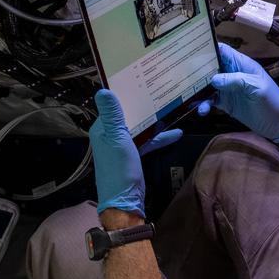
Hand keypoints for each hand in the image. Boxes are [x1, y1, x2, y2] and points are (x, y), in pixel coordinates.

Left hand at [89, 89, 182, 216]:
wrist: (125, 200)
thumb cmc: (119, 168)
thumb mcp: (117, 139)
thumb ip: (112, 115)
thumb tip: (103, 90)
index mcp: (103, 129)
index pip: (113, 105)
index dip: (125, 92)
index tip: (140, 78)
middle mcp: (110, 134)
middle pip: (128, 114)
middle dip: (143, 104)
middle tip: (160, 88)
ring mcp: (122, 145)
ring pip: (139, 127)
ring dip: (153, 120)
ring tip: (171, 108)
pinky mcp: (133, 154)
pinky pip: (147, 140)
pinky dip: (159, 137)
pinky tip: (176, 132)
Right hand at [197, 43, 278, 142]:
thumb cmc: (273, 102)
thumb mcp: (257, 88)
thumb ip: (236, 80)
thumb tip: (214, 79)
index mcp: (242, 65)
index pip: (222, 51)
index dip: (207, 48)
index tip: (191, 50)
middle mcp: (233, 74)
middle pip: (210, 67)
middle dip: (196, 70)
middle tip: (181, 74)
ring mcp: (228, 89)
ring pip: (207, 85)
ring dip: (198, 90)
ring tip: (189, 96)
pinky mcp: (227, 103)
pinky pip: (210, 100)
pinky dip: (203, 104)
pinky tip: (200, 109)